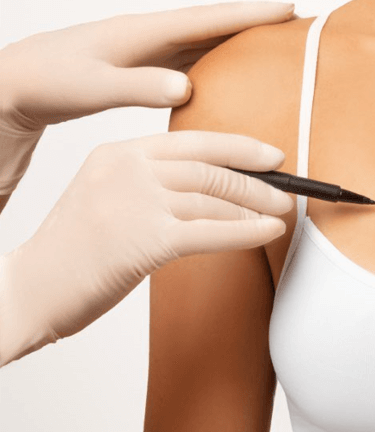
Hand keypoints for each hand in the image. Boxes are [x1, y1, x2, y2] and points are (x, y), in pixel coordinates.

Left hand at [0, 1, 295, 132]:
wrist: (16, 81)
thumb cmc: (49, 81)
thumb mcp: (93, 87)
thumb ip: (140, 87)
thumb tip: (187, 86)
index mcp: (144, 32)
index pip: (208, 19)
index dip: (251, 14)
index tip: (289, 9)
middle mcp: (151, 34)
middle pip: (215, 23)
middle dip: (257, 20)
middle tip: (298, 21)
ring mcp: (148, 48)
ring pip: (205, 39)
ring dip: (241, 39)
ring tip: (276, 43)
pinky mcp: (143, 64)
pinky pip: (192, 56)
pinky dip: (219, 58)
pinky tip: (232, 72)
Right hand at [0, 130, 293, 366]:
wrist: (29, 290)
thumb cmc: (75, 253)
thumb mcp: (107, 197)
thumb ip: (152, 183)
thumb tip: (216, 185)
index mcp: (117, 153)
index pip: (192, 141)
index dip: (239, 148)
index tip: (272, 157)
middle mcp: (126, 169)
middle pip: (209, 169)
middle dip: (256, 182)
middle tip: (287, 193)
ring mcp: (135, 202)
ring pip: (214, 199)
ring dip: (256, 208)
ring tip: (281, 216)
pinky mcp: (145, 239)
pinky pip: (211, 231)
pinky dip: (247, 232)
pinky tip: (269, 233)